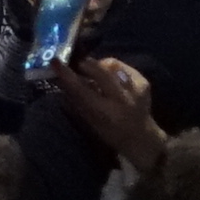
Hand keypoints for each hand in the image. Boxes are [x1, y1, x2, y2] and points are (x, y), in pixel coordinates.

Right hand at [49, 56, 165, 172]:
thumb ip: (77, 101)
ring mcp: (136, 89)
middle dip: (85, 64)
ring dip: (99, 65)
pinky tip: (109, 76)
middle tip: (76, 63)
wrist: (142, 137)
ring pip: (112, 65)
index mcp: (107, 112)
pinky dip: (112, 68)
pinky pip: (123, 67)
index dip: (67, 74)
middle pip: (100, 71)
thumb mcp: (91, 122)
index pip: (82, 89)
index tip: (55, 61)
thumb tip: (61, 80)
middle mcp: (122, 99)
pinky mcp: (143, 82)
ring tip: (93, 71)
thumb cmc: (111, 133)